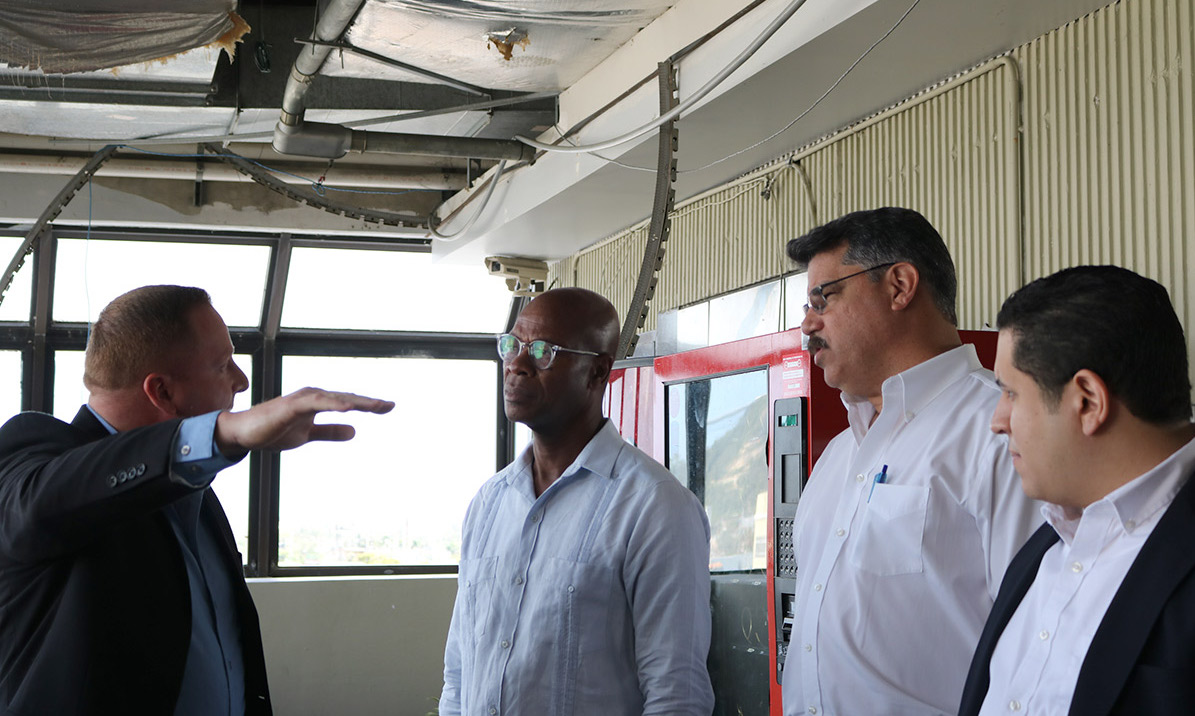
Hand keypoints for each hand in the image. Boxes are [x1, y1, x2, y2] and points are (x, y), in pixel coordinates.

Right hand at [213, 387, 393, 457]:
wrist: (243, 434)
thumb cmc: (273, 431)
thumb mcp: (307, 435)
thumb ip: (329, 432)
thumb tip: (354, 432)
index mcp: (317, 402)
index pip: (349, 402)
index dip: (369, 405)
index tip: (389, 407)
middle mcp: (313, 396)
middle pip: (347, 398)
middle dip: (369, 402)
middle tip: (390, 405)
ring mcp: (303, 399)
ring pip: (335, 398)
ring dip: (356, 401)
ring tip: (376, 406)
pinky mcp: (292, 405)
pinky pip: (317, 403)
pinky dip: (333, 404)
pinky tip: (349, 408)